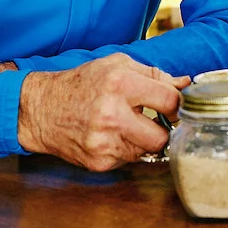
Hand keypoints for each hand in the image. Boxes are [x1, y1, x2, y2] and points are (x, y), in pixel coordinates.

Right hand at [17, 54, 188, 170]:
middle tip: (157, 120)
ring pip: (147, 151)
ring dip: (144, 140)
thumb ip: (154, 74)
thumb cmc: (82, 83)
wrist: (41, 110)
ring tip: (129, 125)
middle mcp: (112, 115)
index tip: (175, 105)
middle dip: (164, 129)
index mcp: (120, 84)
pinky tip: (112, 136)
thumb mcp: (116, 65)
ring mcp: (104, 143)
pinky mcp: (98, 162)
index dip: (178, 104)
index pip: (170, 101)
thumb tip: (185, 84)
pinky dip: (127, 149)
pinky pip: (129, 160)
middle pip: (163, 136)